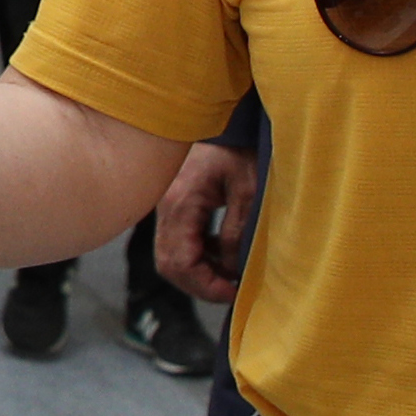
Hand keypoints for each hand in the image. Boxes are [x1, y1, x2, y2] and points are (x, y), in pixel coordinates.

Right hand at [155, 140, 258, 303]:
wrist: (228, 123)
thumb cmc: (240, 150)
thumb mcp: (249, 190)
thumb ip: (238, 231)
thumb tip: (232, 268)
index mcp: (180, 205)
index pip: (179, 262)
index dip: (205, 285)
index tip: (235, 291)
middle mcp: (165, 209)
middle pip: (169, 265)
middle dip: (201, 284)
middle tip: (234, 289)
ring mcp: (166, 208)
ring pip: (172, 256)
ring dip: (200, 272)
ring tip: (232, 273)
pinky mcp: (174, 207)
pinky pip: (178, 243)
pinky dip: (199, 257)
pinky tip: (223, 253)